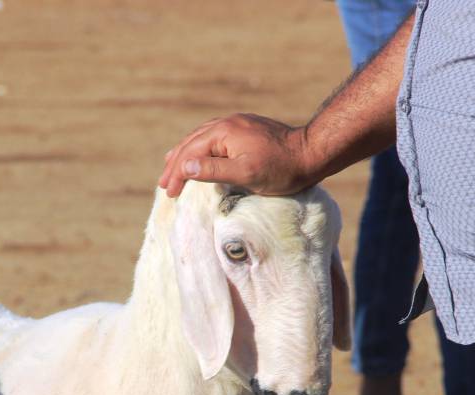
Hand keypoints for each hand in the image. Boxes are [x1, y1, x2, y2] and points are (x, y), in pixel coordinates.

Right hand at [158, 113, 320, 197]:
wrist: (311, 153)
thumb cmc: (280, 169)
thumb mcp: (245, 174)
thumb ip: (213, 170)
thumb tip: (183, 166)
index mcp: (223, 132)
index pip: (190, 153)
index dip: (177, 174)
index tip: (169, 192)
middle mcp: (227, 123)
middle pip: (192, 143)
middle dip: (176, 164)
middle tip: (164, 184)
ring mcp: (237, 124)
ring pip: (201, 137)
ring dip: (185, 153)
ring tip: (172, 164)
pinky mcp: (245, 128)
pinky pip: (214, 136)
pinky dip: (200, 147)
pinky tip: (200, 153)